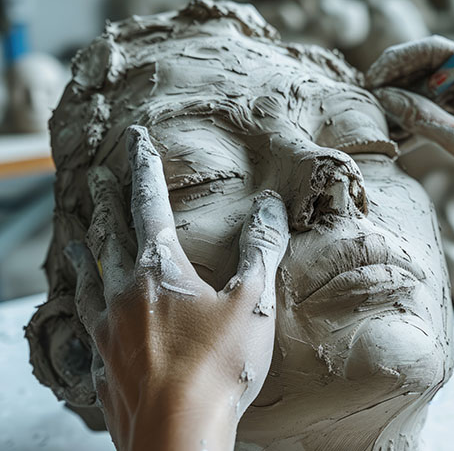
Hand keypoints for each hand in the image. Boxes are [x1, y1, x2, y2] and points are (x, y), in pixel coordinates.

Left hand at [66, 125, 288, 450]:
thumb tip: (270, 205)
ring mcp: (107, 335)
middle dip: (103, 202)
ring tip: (75, 240)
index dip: (145, 170)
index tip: (137, 141)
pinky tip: (86, 320)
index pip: (149, 205)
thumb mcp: (253, 302)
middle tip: (93, 177)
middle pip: (108, 236)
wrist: (178, 436)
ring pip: (88, 282)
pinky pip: (87, 330)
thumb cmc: (220, 367)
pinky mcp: (103, 370)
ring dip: (83, 254)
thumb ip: (261, 250)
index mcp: (160, 272)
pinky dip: (85, 312)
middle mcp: (124, 295)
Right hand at [368, 35, 453, 226]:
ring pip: (427, 96)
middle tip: (365, 103)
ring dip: (402, 109)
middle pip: (427, 72)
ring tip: (375, 124)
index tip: (371, 80)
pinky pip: (436, 117)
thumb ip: (427, 120)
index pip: (435, 52)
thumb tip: (387, 99)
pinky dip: (415, 127)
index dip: (398, 62)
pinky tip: (394, 140)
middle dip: (396, 86)